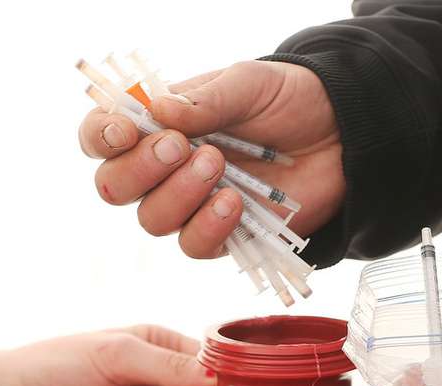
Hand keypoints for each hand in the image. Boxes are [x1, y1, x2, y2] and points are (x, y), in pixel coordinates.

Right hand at [78, 60, 342, 257]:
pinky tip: (235, 202)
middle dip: (140, 169)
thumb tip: (159, 111)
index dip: (101, 137)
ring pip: (151, 220)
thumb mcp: (247, 84)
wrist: (340, 135)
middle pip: (114, 187)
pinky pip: (194, 245)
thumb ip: (205, 100)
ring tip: (217, 165)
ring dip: (179, 194)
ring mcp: (189, 206)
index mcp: (156, 125)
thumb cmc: (286, 101)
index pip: (101, 136)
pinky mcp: (221, 235)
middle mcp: (162, 170)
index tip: (126, 130)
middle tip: (181, 146)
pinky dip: (209, 225)